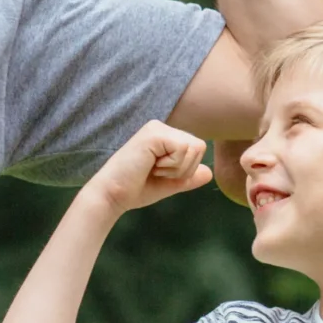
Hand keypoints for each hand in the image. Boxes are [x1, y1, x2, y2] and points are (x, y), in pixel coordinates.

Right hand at [89, 121, 214, 211]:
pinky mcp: (154, 133)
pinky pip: (183, 149)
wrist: (113, 195)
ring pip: (193, 148)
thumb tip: (209, 173)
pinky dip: (171, 165)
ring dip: (176, 168)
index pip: (197, 149)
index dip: (186, 170)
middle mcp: (161, 127)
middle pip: (199, 147)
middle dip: (183, 169)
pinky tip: (151, 166)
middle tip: (156, 172)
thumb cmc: (136, 189)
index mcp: (165, 136)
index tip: (159, 174)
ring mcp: (157, 128)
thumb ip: (188, 177)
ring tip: (152, 169)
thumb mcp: (168, 184)